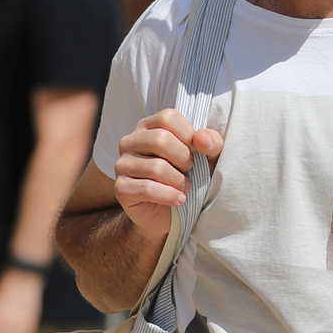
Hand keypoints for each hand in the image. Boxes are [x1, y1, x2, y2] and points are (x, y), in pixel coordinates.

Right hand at [112, 109, 223, 236]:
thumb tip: (202, 139)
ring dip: (179, 180)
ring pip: (156, 167)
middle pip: (160, 139)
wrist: (172, 215)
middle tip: (190, 171)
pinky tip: (179, 199)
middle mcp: (131, 141)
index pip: (168, 118)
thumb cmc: (189, 177)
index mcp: (149, 127)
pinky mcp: (121, 187)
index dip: (188, 134)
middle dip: (184, 159)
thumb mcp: (207, 157)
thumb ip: (211, 142)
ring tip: (185, 187)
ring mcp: (122, 164)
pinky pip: (147, 188)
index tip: (197, 151)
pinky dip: (169, 195)